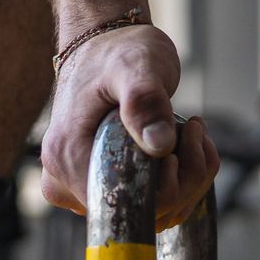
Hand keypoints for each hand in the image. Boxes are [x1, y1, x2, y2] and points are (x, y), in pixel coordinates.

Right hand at [40, 24, 218, 228]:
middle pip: (140, 214)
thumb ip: (145, 101)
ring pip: (152, 213)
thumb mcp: (136, 66)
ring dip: (188, 178)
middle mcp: (66, 181)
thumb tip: (159, 146)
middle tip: (194, 130)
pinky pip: (151, 204)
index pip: (124, 203)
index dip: (165, 183)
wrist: (106, 44)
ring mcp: (83, 188)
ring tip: (191, 131)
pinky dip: (182, 180)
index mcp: (67, 156)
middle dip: (184, 178)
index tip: (181, 139)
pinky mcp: (104, 186)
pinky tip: (188, 145)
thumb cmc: (118, 51)